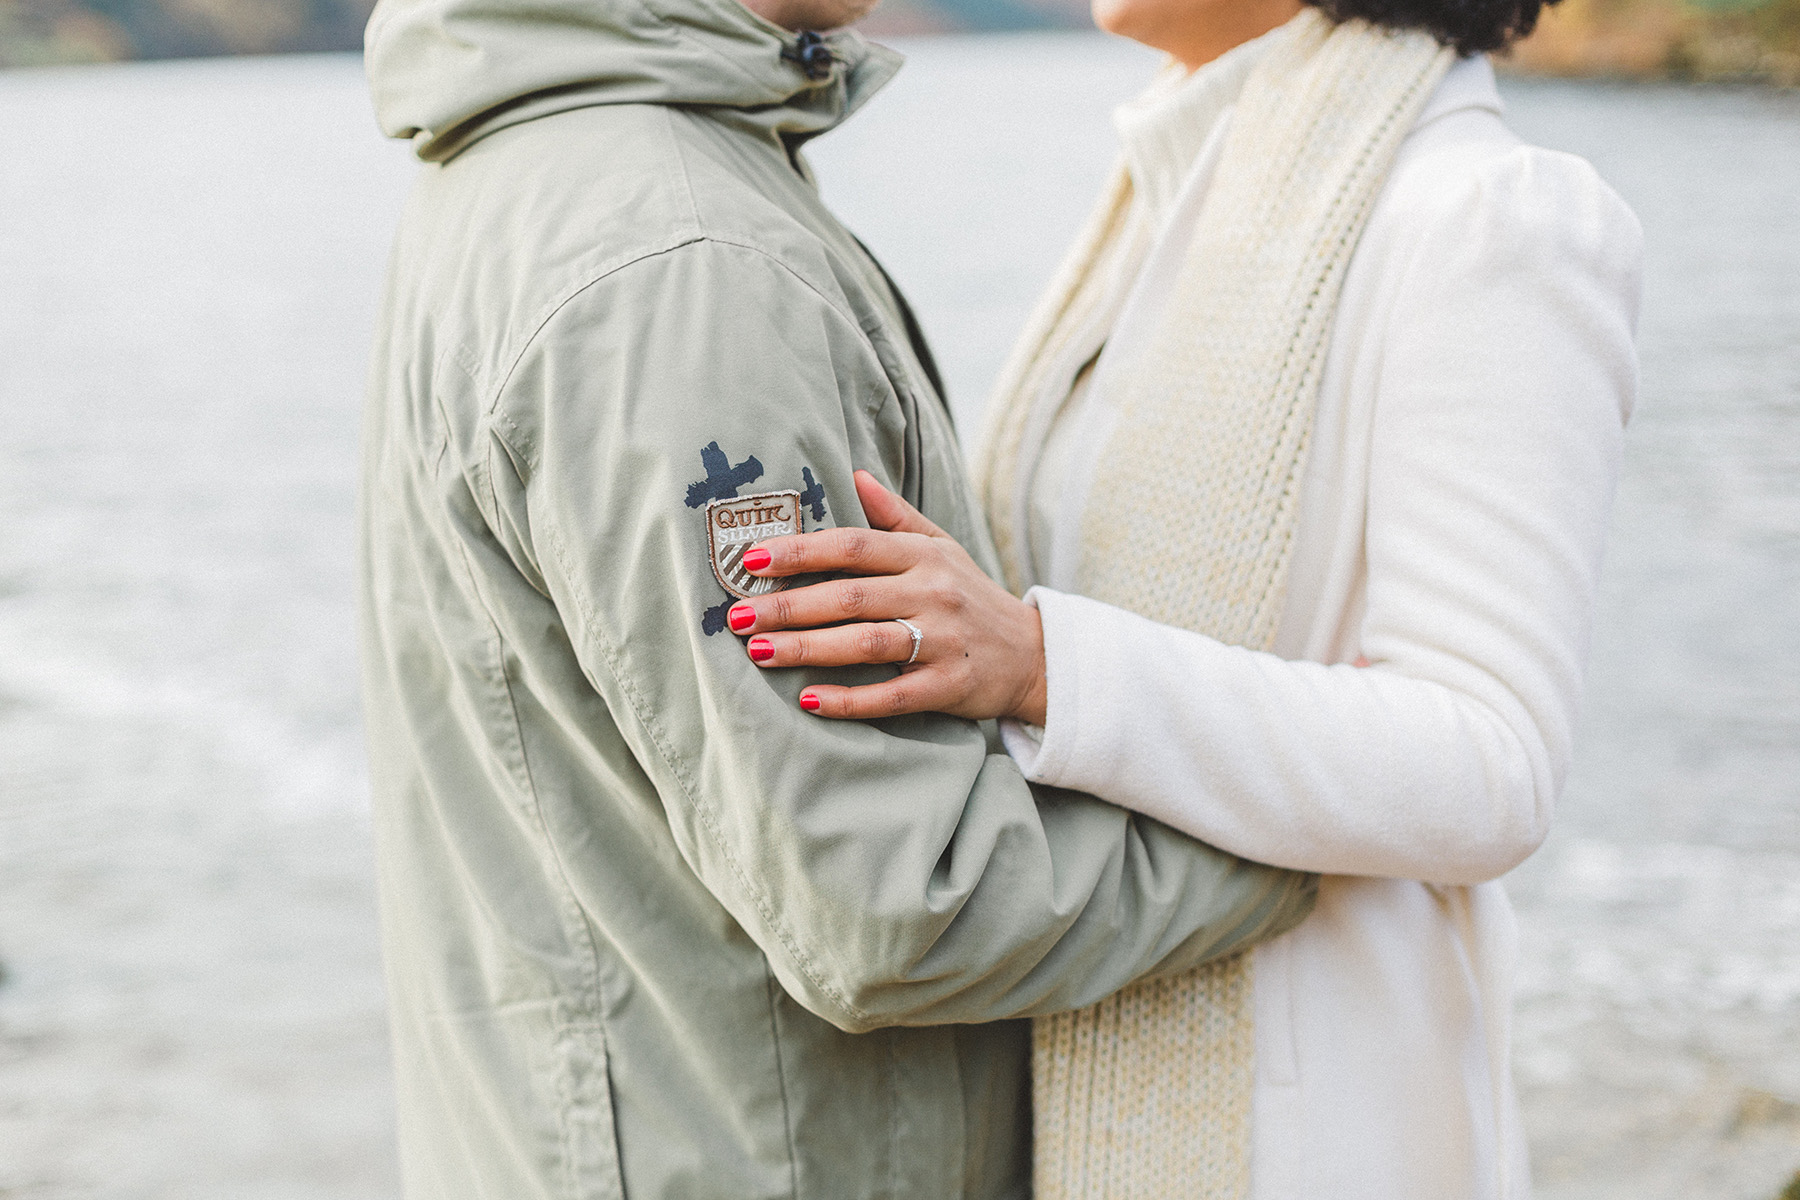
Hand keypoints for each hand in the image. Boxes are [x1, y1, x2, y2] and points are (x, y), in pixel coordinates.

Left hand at [724, 470, 1048, 723]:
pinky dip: (849, 699)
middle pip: (851, 597)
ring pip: (865, 644)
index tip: (752, 559)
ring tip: (759, 653)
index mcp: (923, 556)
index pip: (854, 545)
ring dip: (808, 649)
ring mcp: (942, 642)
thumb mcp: (941, 546)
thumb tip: (854, 472)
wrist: (1032, 655)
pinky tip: (807, 699)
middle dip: (789, 606)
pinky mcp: (947, 687)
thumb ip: (895, 515)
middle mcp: (933, 593)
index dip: (802, 551)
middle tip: (738, 617)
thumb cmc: (970, 595)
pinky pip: (891, 695)